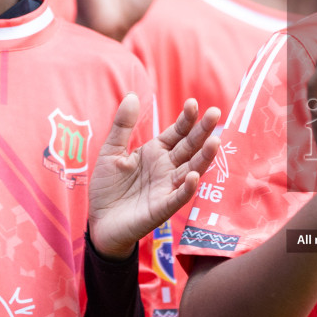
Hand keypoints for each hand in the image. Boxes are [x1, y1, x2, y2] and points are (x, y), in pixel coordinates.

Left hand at [88, 95, 220, 259]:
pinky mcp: (162, 208)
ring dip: (203, 158)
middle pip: (189, 147)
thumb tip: (133, 95)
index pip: (177, 133)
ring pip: (191, 170)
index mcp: (156, 152)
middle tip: (216, 113)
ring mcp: (167, 188)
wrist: (99, 222)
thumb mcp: (111, 152)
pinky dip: (187, 188)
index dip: (186, 119)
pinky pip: (178, 197)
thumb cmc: (107, 188)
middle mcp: (167, 168)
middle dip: (203, 131)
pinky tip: (193, 176)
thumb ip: (123, 126)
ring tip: (214, 141)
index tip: (193, 103)